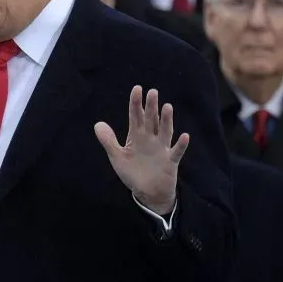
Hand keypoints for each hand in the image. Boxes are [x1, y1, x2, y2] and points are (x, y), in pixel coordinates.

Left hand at [95, 87, 189, 215]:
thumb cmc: (133, 173)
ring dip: (166, 121)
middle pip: (151, 120)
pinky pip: (176, 152)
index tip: (137, 89)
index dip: (136, 103)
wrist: (148, 193)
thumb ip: (108, 141)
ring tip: (167, 107)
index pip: (136, 117)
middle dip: (151, 107)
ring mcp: (162, 149)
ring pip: (165, 132)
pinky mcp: (170, 162)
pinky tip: (184, 136)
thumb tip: (97, 124)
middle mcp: (151, 139)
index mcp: (137, 136)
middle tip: (152, 92)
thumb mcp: (117, 157)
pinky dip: (181, 145)